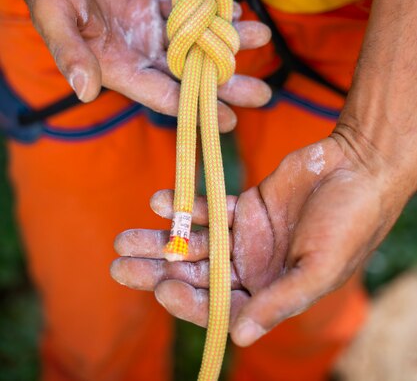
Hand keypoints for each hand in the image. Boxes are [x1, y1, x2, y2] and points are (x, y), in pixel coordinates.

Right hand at [4, 0, 270, 128]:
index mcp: (115, 66)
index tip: (230, 120)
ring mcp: (145, 29)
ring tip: (260, 36)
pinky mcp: (149, 6)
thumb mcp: (54, 16)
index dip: (196, 106)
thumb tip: (85, 90)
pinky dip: (208, 11)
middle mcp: (136, 53)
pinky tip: (233, 9)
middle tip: (262, 92)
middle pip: (188, 73)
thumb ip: (70, 52)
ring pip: (194, 42)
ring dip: (225, 40)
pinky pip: (185, 12)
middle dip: (225, 82)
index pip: (162, 94)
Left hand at [111, 132, 414, 344]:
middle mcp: (254, 268)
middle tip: (119, 267)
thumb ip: (280, 301)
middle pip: (197, 275)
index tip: (161, 288)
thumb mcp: (319, 268)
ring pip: (195, 242)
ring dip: (161, 240)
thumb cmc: (350, 221)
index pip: (220, 307)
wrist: (358, 166)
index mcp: (272, 292)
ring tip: (125, 238)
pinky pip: (209, 208)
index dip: (189, 302)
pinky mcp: (245, 205)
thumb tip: (240, 338)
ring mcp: (246, 237)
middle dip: (158, 271)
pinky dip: (185, 206)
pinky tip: (160, 200)